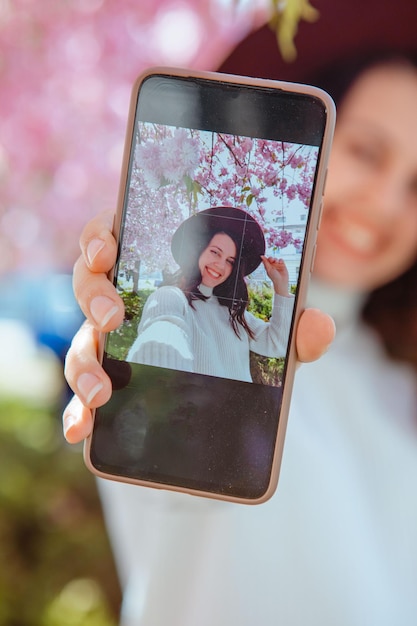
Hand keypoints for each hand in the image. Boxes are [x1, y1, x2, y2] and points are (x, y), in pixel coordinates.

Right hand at [63, 211, 335, 443]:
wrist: (223, 384)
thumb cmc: (238, 337)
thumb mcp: (268, 332)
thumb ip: (291, 327)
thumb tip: (319, 326)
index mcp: (156, 268)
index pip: (114, 237)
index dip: (101, 237)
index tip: (107, 251)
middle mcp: (127, 299)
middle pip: (89, 284)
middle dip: (94, 297)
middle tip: (113, 317)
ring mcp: (113, 342)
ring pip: (82, 340)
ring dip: (83, 362)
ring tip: (102, 389)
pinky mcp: (112, 381)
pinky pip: (83, 394)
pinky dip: (77, 411)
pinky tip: (82, 431)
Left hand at [261, 256, 289, 295]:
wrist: (281, 281)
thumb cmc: (274, 277)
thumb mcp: (268, 269)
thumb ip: (265, 262)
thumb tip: (261, 256)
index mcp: (267, 267)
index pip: (266, 260)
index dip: (266, 258)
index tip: (267, 258)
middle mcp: (272, 266)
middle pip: (271, 258)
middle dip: (271, 258)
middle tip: (272, 260)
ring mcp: (277, 265)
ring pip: (276, 259)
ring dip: (276, 259)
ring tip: (277, 262)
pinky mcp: (282, 265)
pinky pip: (281, 260)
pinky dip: (280, 260)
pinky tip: (280, 263)